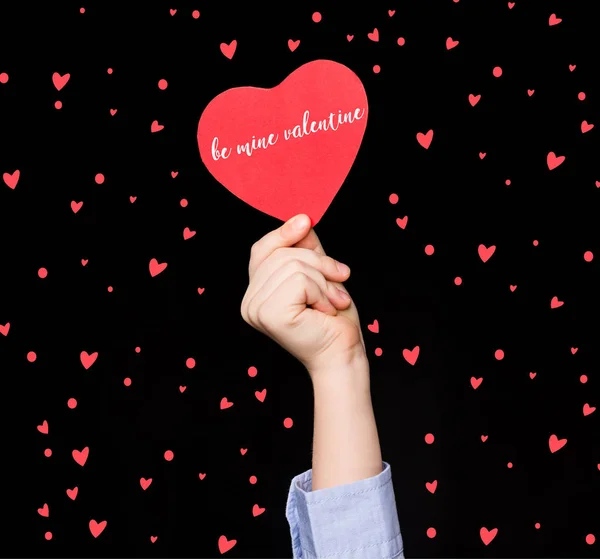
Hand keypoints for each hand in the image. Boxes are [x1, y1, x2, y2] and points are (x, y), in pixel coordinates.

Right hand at [240, 214, 366, 377]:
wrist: (343, 353)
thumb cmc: (334, 319)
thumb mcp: (320, 275)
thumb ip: (306, 249)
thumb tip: (301, 218)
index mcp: (257, 293)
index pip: (262, 250)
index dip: (284, 233)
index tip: (306, 220)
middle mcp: (249, 302)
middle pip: (282, 254)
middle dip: (320, 263)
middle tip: (341, 281)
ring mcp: (255, 309)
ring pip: (294, 266)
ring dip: (325, 281)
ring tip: (334, 301)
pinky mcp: (269, 314)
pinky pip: (300, 281)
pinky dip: (322, 292)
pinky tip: (326, 310)